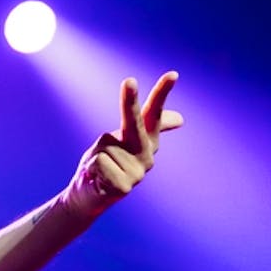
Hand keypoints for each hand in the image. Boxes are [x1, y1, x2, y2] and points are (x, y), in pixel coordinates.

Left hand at [61, 71, 182, 218]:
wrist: (88, 196)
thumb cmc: (105, 163)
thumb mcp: (122, 141)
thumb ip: (147, 127)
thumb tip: (182, 119)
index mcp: (146, 141)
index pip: (155, 113)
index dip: (162, 93)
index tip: (173, 74)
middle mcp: (146, 156)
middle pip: (136, 123)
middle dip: (130, 102)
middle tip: (130, 80)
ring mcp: (137, 172)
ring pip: (105, 145)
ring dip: (95, 154)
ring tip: (99, 168)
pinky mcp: (124, 186)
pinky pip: (99, 162)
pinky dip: (92, 168)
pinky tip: (98, 179)